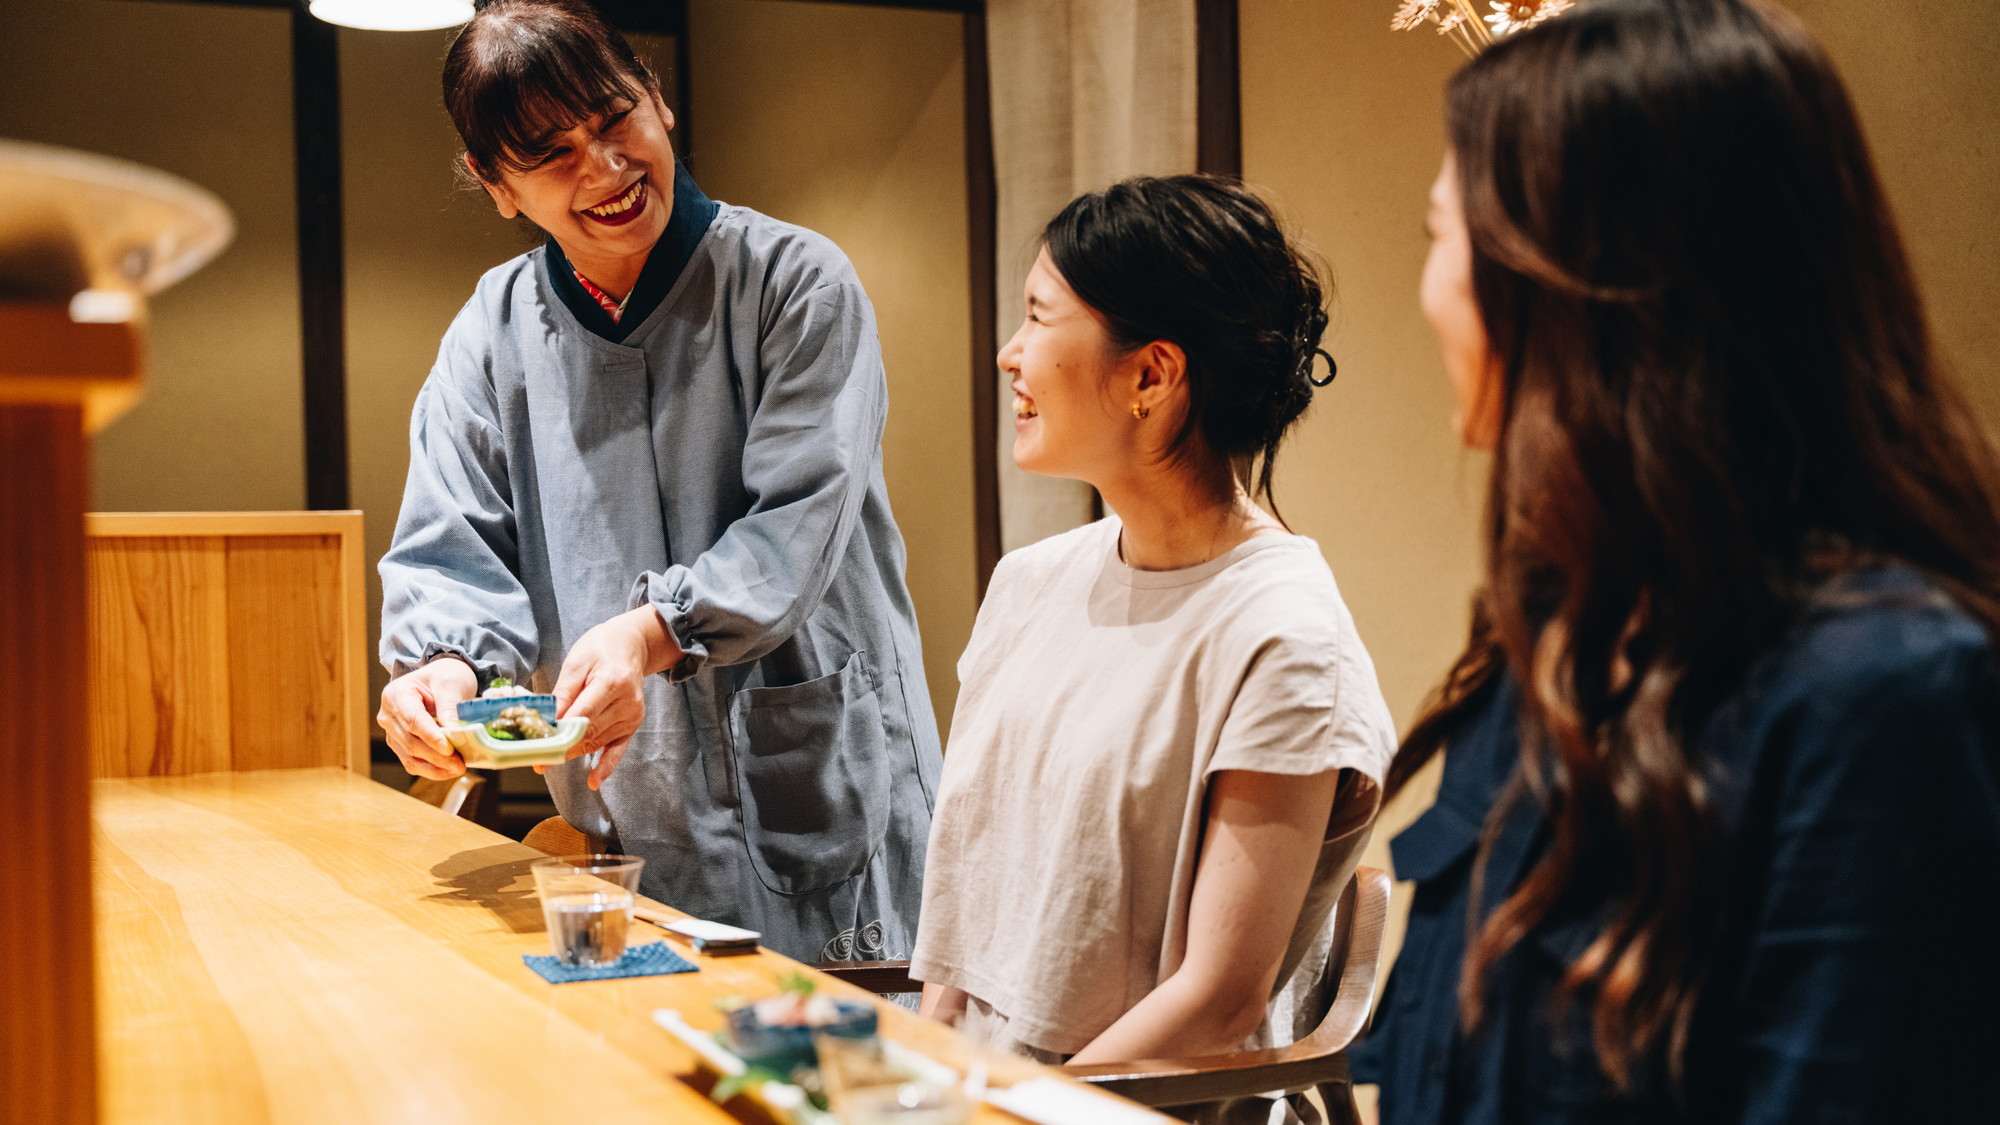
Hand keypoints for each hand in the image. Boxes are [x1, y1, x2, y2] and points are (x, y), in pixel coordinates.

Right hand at [377, 657, 477, 779]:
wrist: (439, 680)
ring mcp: (392, 733)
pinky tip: (448, 771)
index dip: (430, 736)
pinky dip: (431, 770)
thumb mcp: (449, 682)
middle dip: (436, 756)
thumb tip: (454, 731)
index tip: (448, 748)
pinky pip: (413, 763)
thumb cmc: (443, 677)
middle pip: (410, 741)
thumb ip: (449, 706)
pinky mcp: (400, 745)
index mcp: (396, 694)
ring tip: (458, 768)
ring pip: (410, 757)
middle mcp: (388, 715)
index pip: (412, 720)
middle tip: (460, 764)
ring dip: (435, 767)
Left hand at [549, 606, 678, 790]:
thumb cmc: (600, 649)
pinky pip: (619, 750)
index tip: (536, 745)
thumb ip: (564, 692)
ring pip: (597, 742)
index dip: (558, 732)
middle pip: (588, 732)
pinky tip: (593, 781)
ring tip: (547, 762)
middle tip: (535, 759)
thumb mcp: (577, 662)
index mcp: (612, 682)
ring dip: (572, 753)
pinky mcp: (633, 724)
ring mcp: (632, 716)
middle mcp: (626, 703)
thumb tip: (548, 719)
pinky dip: (606, 767)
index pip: (581, 714)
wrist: (631, 645)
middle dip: (560, 747)